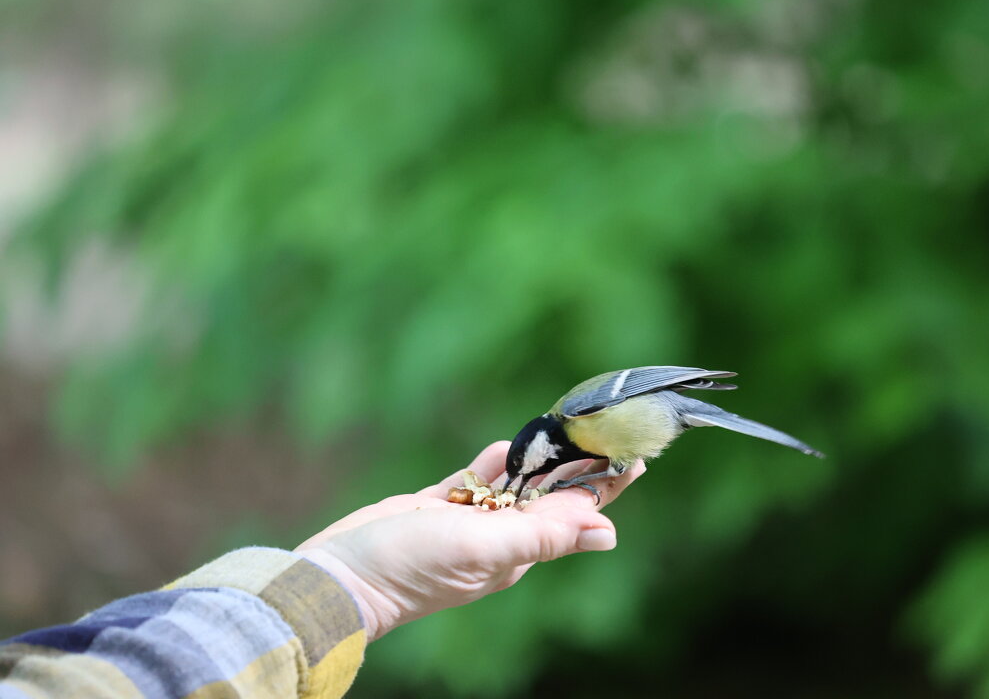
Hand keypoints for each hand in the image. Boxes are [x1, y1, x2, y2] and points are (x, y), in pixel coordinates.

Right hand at [296, 441, 643, 640]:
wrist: (338, 577)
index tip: (634, 453)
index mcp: (518, 550)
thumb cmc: (409, 566)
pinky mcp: (435, 509)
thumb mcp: (482, 548)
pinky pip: (475, 482)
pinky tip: (505, 446)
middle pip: (550, 495)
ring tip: (564, 430)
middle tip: (604, 428)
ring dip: (538, 460)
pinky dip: (493, 464)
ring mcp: (467, 524)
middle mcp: (499, 538)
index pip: (574, 511)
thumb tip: (607, 531)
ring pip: (515, 486)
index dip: (604, 483)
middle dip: (577, 465)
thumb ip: (543, 536)